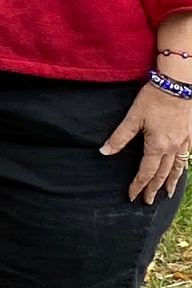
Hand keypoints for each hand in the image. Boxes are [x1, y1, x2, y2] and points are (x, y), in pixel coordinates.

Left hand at [100, 82, 191, 202]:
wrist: (178, 85)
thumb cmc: (153, 99)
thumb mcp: (132, 117)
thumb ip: (119, 137)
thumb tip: (104, 152)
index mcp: (157, 146)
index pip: (146, 172)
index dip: (138, 185)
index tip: (132, 196)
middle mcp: (173, 148)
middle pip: (162, 174)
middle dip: (153, 188)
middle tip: (148, 201)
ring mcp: (184, 143)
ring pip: (178, 169)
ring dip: (171, 182)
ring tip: (167, 193)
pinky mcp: (189, 135)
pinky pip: (187, 158)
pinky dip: (183, 169)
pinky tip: (181, 171)